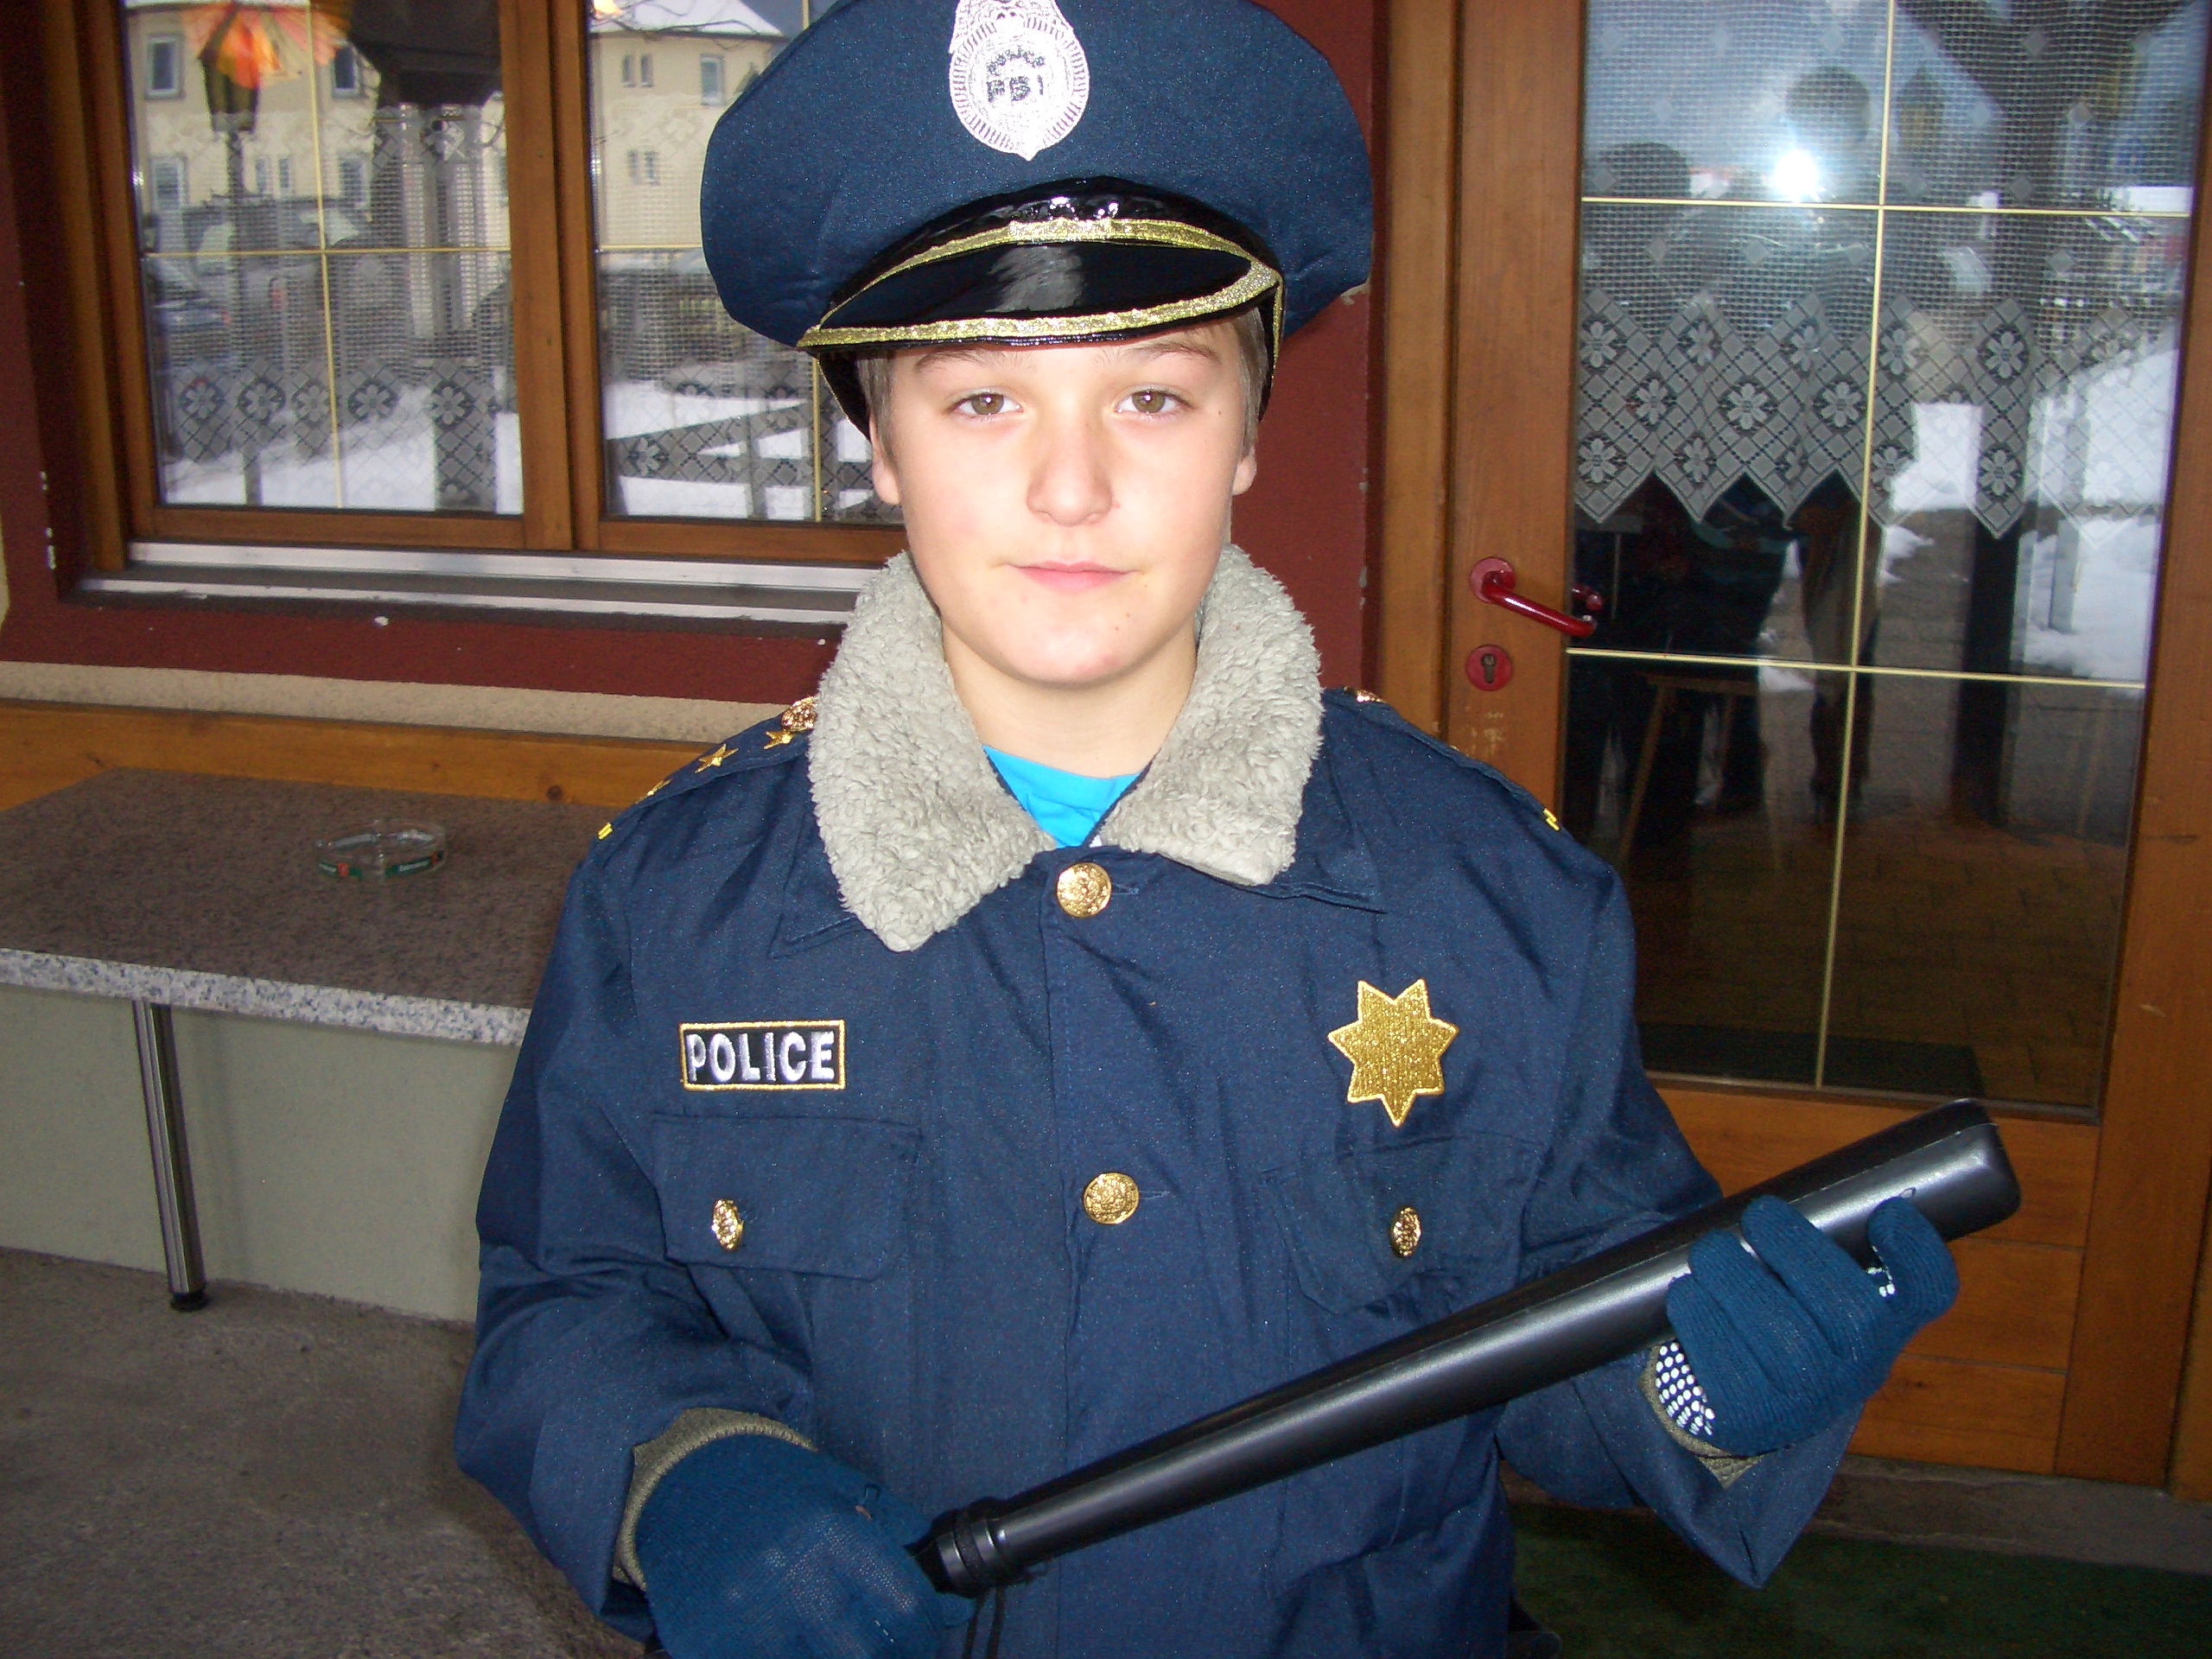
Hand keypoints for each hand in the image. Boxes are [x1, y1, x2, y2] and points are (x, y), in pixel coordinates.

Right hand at [635, 1432, 971, 1658]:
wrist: (678, 1480)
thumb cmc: (769, 1483)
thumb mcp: (839, 1486)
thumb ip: (895, 1532)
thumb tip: (949, 1597)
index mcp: (830, 1533)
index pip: (903, 1607)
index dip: (927, 1630)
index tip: (929, 1634)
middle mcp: (789, 1580)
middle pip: (867, 1654)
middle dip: (891, 1657)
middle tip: (893, 1648)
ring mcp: (745, 1620)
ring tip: (844, 1645)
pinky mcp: (708, 1647)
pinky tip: (799, 1646)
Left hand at [1664, 1195, 1958, 1456]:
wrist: (1739, 1395)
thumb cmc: (1776, 1305)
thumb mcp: (1807, 1273)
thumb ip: (1807, 1228)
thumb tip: (1754, 1167)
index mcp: (1886, 1319)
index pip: (1928, 1293)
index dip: (1917, 1256)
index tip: (1887, 1214)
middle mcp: (1859, 1366)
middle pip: (1851, 1313)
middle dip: (1798, 1251)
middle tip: (1759, 1215)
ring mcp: (1808, 1401)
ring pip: (1786, 1341)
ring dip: (1740, 1281)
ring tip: (1711, 1251)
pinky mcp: (1750, 1418)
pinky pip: (1728, 1370)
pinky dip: (1702, 1320)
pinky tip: (1688, 1295)